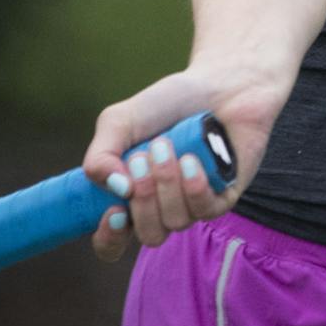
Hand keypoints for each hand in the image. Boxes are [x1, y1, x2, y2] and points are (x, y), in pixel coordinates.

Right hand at [80, 62, 288, 259]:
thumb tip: (114, 189)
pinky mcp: (224, 198)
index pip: (112, 241)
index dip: (108, 237)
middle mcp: (163, 207)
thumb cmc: (168, 104)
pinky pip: (204, 210)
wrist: (220, 84)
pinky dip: (194, 184)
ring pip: (175, 222)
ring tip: (170, 146)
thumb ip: (101, 155)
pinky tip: (192, 158)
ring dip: (167, 182)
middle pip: (148, 234)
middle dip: (143, 198)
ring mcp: (194, 205)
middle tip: (144, 156)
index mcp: (131, 195)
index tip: (113, 211)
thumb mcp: (120, 121)